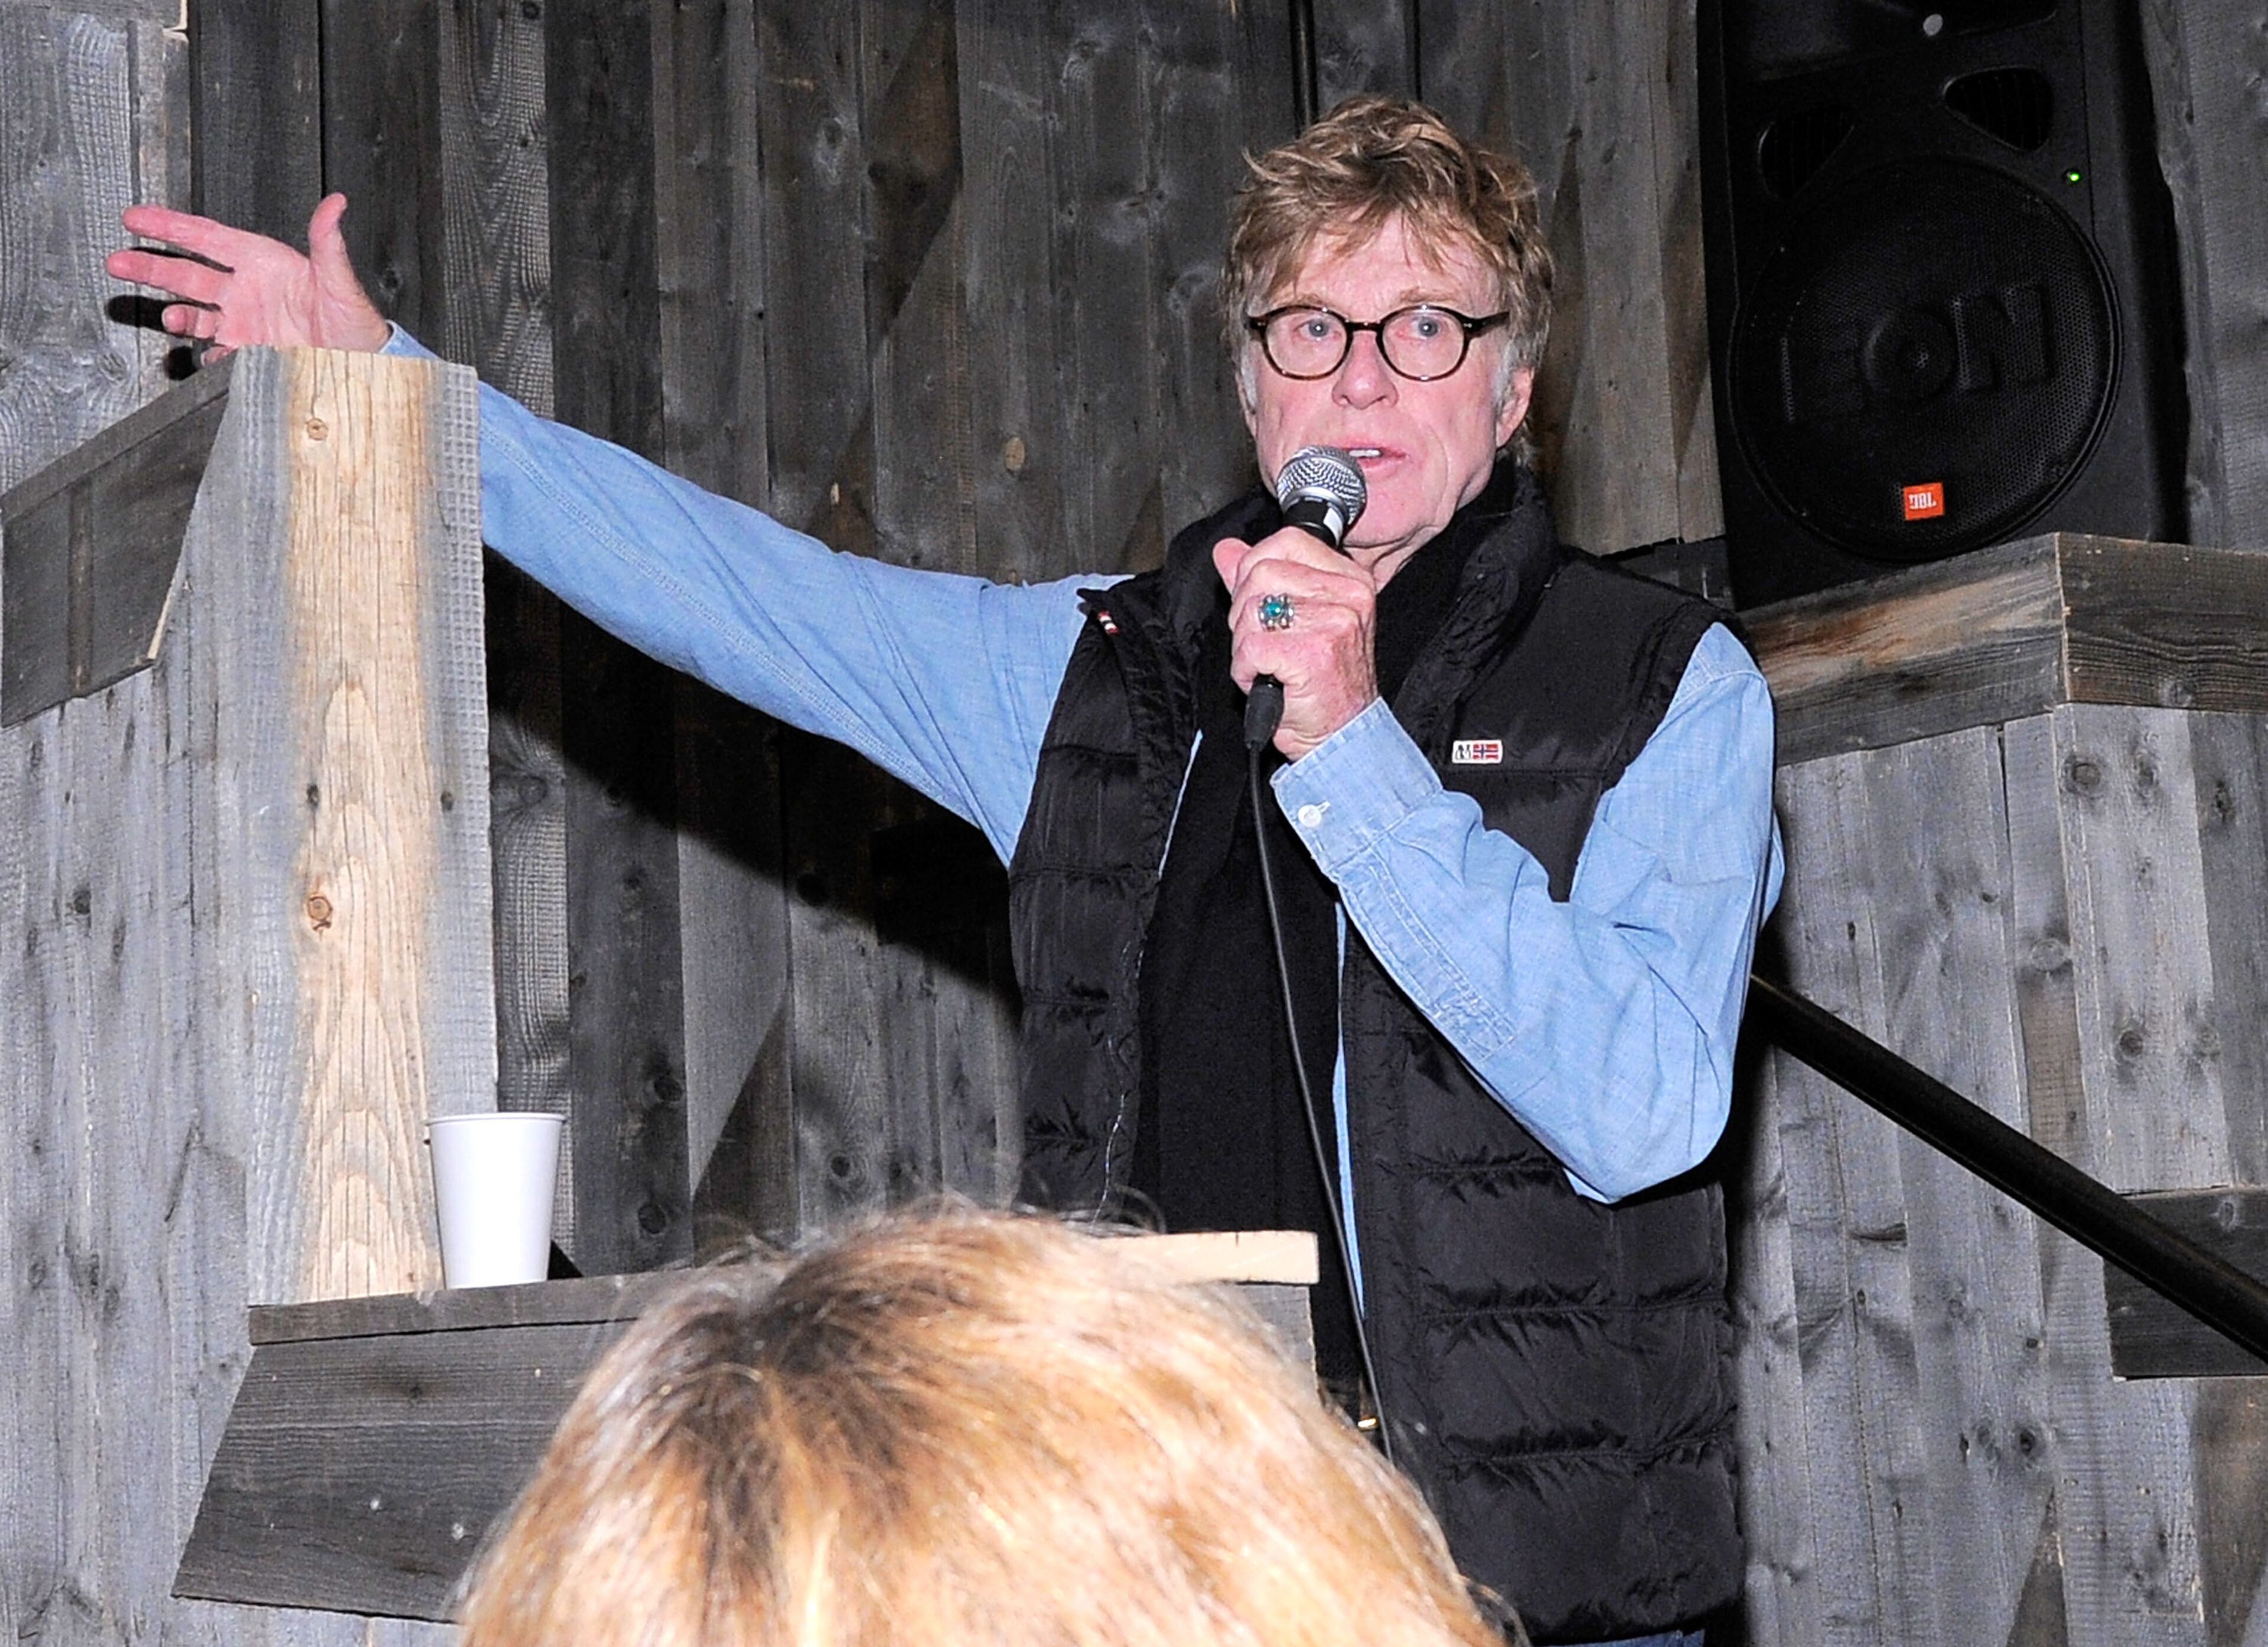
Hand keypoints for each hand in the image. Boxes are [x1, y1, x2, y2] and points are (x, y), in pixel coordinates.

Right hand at [105, 194, 388, 361]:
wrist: (364, 362)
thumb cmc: (355, 319)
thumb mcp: (341, 280)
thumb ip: (329, 243)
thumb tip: (336, 205)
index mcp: (263, 262)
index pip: (207, 237)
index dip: (170, 226)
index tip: (136, 218)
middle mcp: (247, 289)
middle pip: (188, 273)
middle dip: (151, 266)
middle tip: (118, 261)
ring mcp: (245, 321)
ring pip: (196, 312)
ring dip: (176, 312)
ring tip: (165, 316)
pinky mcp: (251, 350)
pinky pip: (218, 350)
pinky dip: (207, 352)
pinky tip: (202, 354)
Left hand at [1213, 526, 1379, 760]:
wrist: (1340, 734)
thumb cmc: (1319, 683)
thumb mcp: (1293, 621)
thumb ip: (1259, 580)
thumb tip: (1226, 549)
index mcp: (1348, 579)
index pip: (1286, 542)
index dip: (1255, 570)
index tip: (1261, 605)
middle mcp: (1347, 595)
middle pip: (1260, 574)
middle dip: (1244, 613)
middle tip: (1264, 644)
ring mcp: (1333, 623)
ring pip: (1250, 611)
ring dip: (1245, 645)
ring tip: (1269, 665)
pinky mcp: (1311, 653)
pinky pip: (1249, 648)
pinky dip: (1245, 671)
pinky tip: (1266, 681)